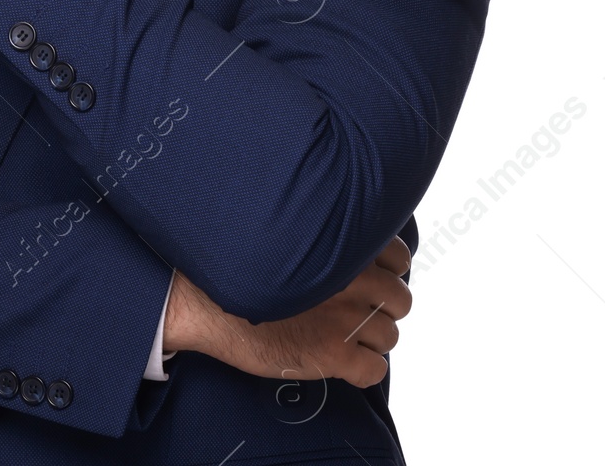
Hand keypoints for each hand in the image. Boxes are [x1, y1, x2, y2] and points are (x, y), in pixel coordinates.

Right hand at [162, 236, 412, 388]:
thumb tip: (344, 240)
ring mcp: (345, 318)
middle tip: (357, 311)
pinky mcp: (333, 355)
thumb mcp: (288, 233)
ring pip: (390, 335)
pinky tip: (343, 363)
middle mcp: (353, 279)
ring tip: (345, 336)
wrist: (204, 300)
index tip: (373, 277)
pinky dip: (364, 370)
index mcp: (343, 245)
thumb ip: (323, 235)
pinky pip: (375, 370)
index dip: (389, 270)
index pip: (399, 256)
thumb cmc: (239, 263)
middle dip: (383, 307)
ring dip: (371, 338)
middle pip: (400, 299)